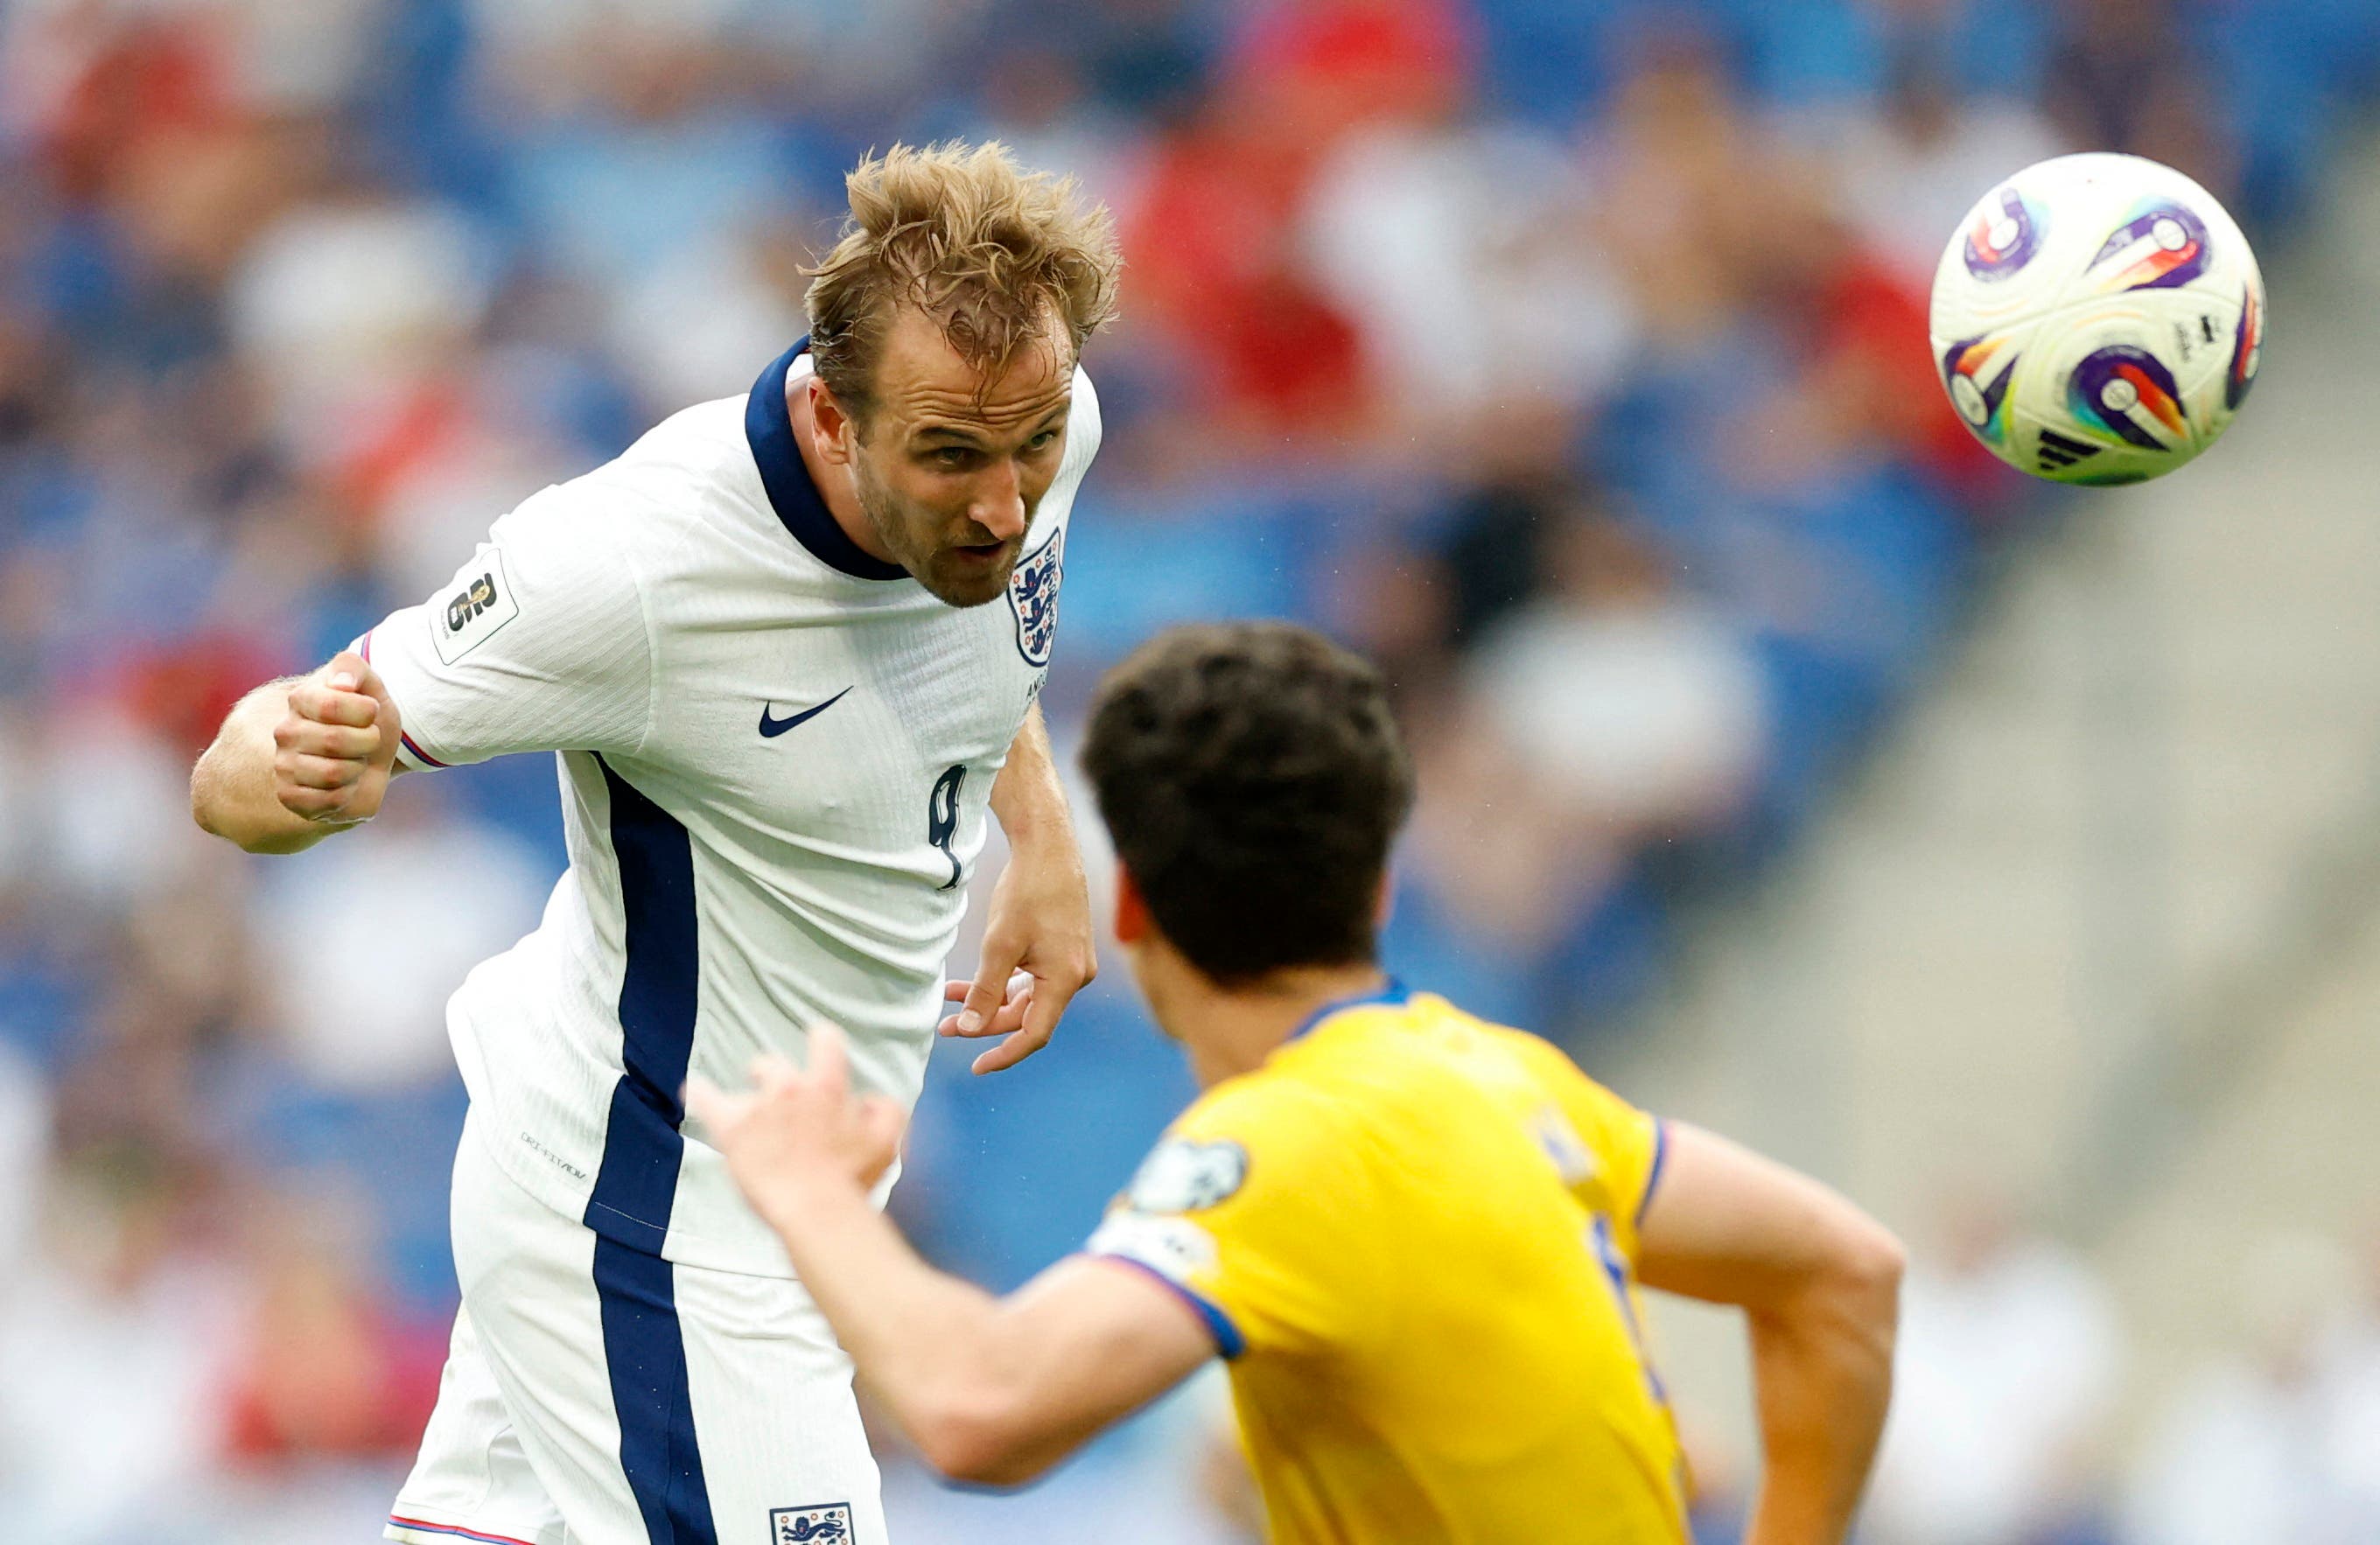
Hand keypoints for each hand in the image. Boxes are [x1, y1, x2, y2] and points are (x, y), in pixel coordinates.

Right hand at [274, 651, 399, 825]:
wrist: (369, 758)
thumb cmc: (367, 720)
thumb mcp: (370, 686)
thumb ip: (353, 668)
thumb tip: (342, 685)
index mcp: (300, 700)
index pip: (331, 704)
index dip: (364, 711)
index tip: (369, 713)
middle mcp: (285, 732)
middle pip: (335, 740)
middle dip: (367, 742)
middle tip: (365, 740)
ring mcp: (285, 766)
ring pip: (334, 773)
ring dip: (357, 769)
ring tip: (354, 761)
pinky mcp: (290, 797)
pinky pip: (329, 801)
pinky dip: (348, 794)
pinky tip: (345, 784)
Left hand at [686, 1024, 907, 1227]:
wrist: (814, 1209)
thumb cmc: (850, 1179)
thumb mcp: (886, 1143)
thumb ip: (885, 1112)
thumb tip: (870, 1100)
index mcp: (827, 1087)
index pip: (825, 1041)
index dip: (823, 1042)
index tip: (820, 1046)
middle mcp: (790, 1088)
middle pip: (777, 1064)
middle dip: (777, 1078)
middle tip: (782, 1101)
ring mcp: (757, 1106)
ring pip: (749, 1081)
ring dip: (750, 1091)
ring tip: (750, 1108)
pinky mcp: (731, 1128)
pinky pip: (705, 1099)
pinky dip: (699, 1092)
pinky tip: (694, 1088)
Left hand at [940, 832, 1095, 1073]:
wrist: (1049, 848)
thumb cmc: (1028, 892)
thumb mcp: (999, 945)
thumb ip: (985, 991)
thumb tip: (971, 1030)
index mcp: (1065, 979)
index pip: (1034, 1033)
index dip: (1005, 1054)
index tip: (977, 1067)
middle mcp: (1074, 977)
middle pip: (1027, 1016)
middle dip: (985, 1022)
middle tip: (946, 1026)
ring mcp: (1070, 963)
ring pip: (1025, 997)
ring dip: (989, 1000)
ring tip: (950, 999)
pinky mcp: (1061, 950)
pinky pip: (1030, 978)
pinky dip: (1001, 981)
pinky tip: (970, 981)